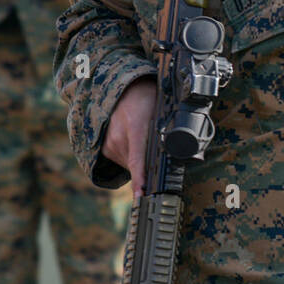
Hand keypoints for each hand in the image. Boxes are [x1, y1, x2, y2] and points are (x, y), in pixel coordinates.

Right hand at [103, 78, 155, 195]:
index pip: (138, 159)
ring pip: (130, 165)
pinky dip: (132, 157)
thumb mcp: (161, 111)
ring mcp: (110, 143)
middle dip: (150, 166)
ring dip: (140, 160)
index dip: (140, 179)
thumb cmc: (147, 98)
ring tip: (144, 139)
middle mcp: (119, 137)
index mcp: (136, 127)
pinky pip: (123, 161)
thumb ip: (166, 132)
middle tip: (159, 152)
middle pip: (137, 166)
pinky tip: (137, 142)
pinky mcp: (105, 148)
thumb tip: (177, 153)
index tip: (141, 194)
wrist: (125, 89)